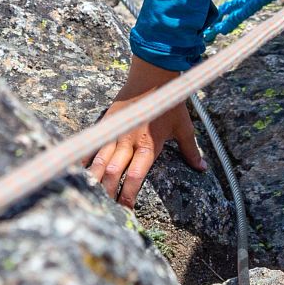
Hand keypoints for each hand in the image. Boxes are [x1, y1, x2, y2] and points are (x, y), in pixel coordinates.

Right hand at [85, 56, 205, 206]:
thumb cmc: (169, 101)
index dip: (129, 196)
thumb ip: (190, 150)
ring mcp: (115, 131)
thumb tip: (202, 168)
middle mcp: (129, 141)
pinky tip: (80, 172)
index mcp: (148, 145)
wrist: (152, 74)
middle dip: (108, 193)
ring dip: (94, 180)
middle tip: (106, 210)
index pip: (136, 177)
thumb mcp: (184, 127)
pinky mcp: (107, 122)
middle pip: (113, 173)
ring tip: (90, 196)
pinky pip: (93, 144)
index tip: (127, 211)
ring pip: (99, 161)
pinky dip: (86, 159)